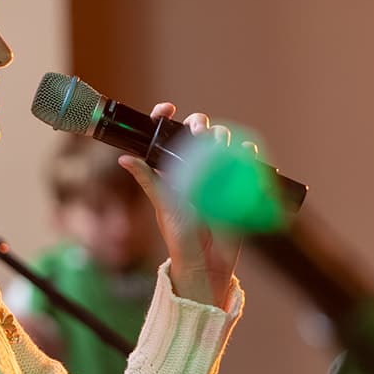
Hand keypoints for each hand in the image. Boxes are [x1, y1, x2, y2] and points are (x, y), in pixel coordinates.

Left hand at [118, 103, 239, 310]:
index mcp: (172, 171)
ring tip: (222, 144)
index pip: (167, 137)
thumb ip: (149, 180)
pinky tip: (248, 152)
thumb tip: (124, 158)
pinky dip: (249, 154)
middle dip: (201, 125)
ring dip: (224, 136)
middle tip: (200, 133)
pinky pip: (246, 164)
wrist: (207, 264)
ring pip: (223, 144)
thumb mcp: (164, 205)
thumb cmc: (181, 237)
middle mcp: (194, 170)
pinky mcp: (238, 188)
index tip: (168, 109)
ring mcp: (218, 177)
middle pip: (199, 134)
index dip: (166, 118)